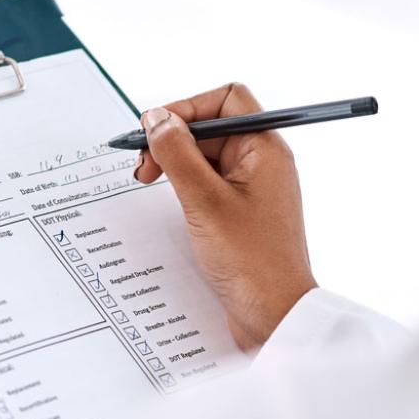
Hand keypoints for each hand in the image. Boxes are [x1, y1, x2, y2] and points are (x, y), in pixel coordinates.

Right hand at [134, 83, 316, 349]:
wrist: (275, 318)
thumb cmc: (252, 264)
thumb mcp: (204, 202)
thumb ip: (177, 154)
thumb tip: (157, 119)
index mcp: (265, 150)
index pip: (226, 100)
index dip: (187, 108)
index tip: (155, 131)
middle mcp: (262, 163)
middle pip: (211, 127)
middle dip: (173, 140)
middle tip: (143, 168)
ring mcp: (252, 189)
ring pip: (206, 157)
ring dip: (174, 164)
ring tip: (147, 183)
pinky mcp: (241, 214)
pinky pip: (209, 185)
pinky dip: (184, 188)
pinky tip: (167, 204)